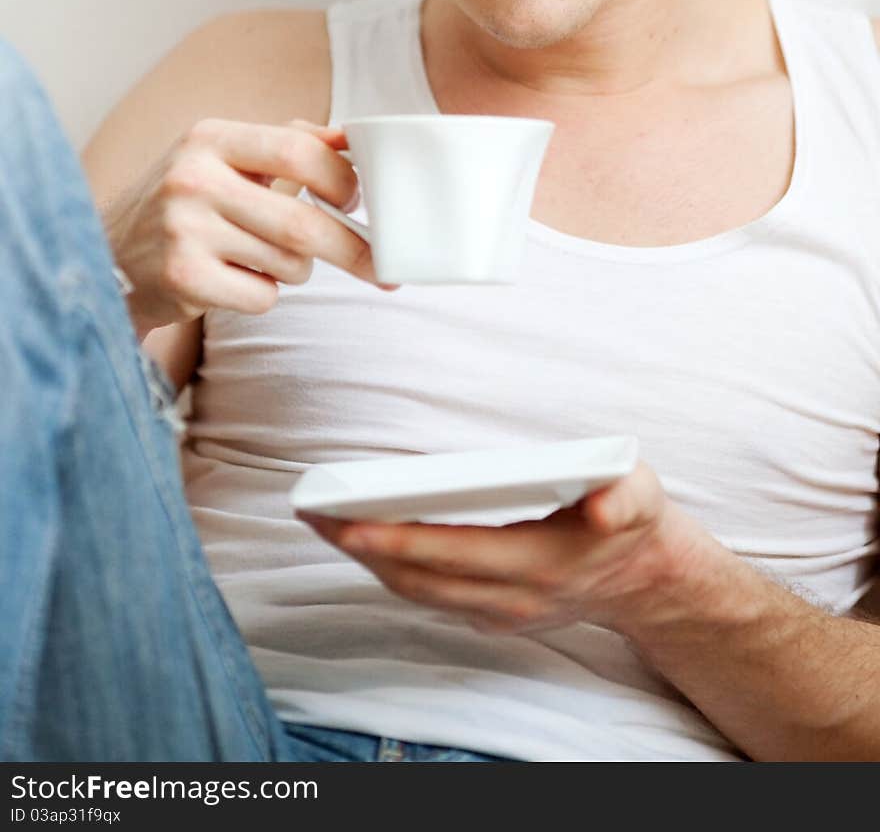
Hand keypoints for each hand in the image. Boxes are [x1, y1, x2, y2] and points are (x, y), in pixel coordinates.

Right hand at [103, 117, 393, 337]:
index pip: (299, 150)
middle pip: (303, 222)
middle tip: (382, 268)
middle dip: (352, 248)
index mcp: (209, 137)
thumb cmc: (184, 205)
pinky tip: (229, 281)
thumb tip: (349, 137)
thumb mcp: (221, 158)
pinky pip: (263, 298)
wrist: (105, 258)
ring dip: (293, 270)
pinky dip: (262, 295)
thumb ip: (284, 143)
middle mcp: (193, 178)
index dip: (343, 179)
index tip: (358, 201)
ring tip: (257, 259)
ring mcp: (184, 230)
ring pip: (289, 264)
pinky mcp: (182, 280)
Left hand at [298, 463, 702, 636]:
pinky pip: (428, 594)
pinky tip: (363, 538)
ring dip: (366, 559)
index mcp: (540, 565)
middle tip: (313, 510)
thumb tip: (605, 505)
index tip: (353, 521)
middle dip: (362, 546)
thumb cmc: (632, 522)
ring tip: (324, 520)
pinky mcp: (491, 610)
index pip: (454, 554)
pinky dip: (390, 568)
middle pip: (420, 578)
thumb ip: (624, 497)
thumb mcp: (641, 497)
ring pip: (417, 590)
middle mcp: (513, 597)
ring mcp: (499, 610)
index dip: (400, 539)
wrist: (647, 581)